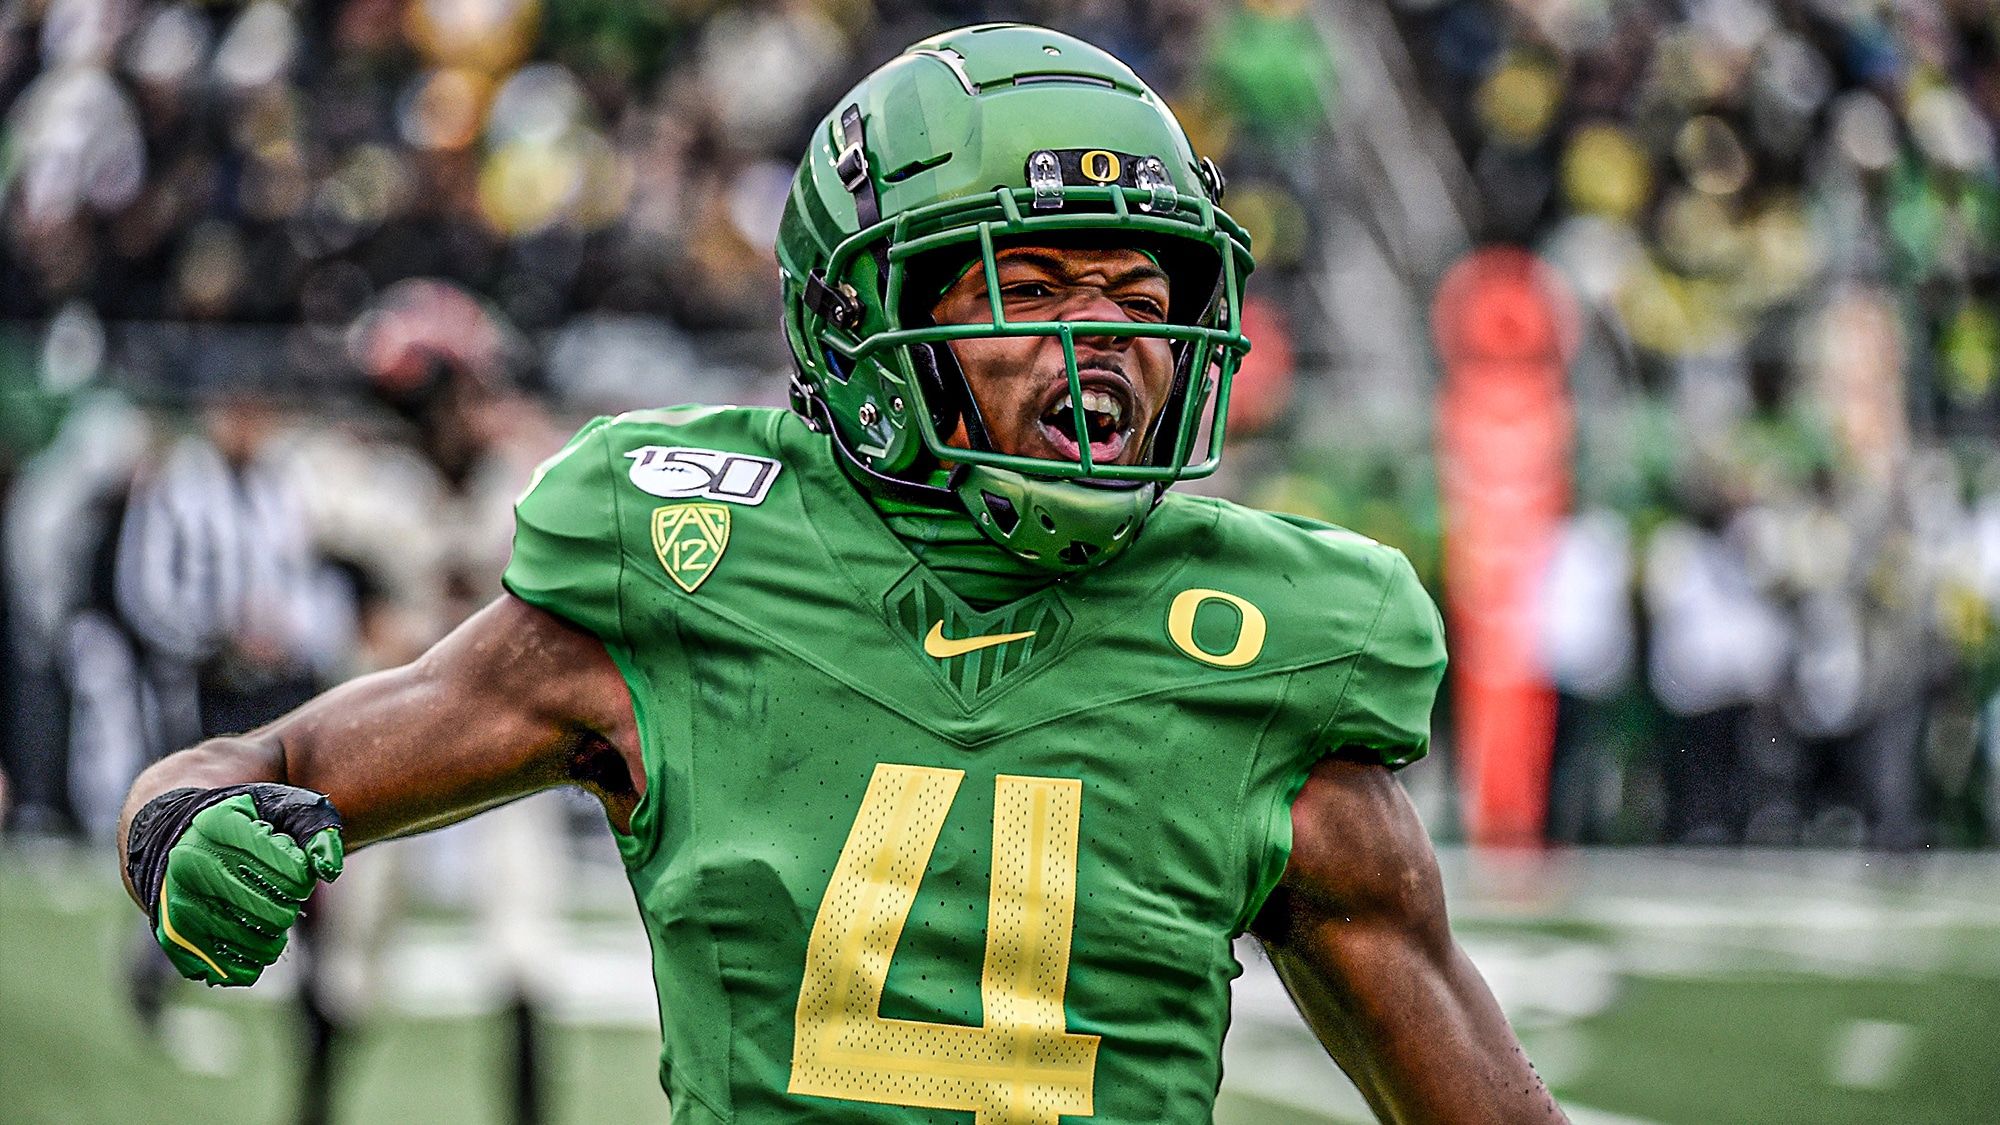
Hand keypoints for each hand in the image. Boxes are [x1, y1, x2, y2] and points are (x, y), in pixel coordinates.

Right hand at [153, 794, 342, 985]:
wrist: (173, 839)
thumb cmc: (242, 823)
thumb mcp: (282, 809)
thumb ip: (316, 830)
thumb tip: (329, 870)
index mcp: (220, 826)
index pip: (293, 873)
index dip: (303, 876)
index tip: (291, 866)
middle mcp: (192, 864)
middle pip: (276, 914)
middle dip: (289, 907)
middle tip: (281, 895)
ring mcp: (178, 904)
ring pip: (256, 944)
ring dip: (274, 936)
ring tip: (268, 915)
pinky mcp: (173, 938)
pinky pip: (231, 968)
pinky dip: (252, 960)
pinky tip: (249, 938)